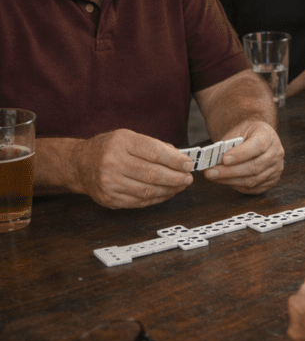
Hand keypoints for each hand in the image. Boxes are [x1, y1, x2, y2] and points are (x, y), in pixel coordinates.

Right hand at [72, 129, 193, 208]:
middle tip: (188, 178)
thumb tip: (180, 159)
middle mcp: (112, 162)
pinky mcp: (109, 199)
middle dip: (175, 178)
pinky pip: (140, 202)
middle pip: (152, 174)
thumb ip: (155, 146)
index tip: (188, 164)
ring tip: (180, 186)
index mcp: (121, 142)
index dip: (175, 160)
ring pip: (147, 191)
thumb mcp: (129, 138)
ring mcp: (109, 183)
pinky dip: (157, 198)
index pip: (154, 152)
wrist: (80, 164)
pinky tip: (166, 193)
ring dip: (169, 190)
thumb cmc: (110, 148)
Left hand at [203, 119, 283, 193]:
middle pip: (255, 166)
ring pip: (253, 180)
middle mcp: (276, 152)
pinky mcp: (272, 181)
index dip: (241, 154)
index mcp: (268, 135)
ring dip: (231, 181)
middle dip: (230, 172)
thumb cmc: (244, 135)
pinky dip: (237, 186)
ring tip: (214, 177)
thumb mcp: (236, 133)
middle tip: (210, 173)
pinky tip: (225, 181)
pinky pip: (254, 188)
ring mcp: (276, 168)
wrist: (255, 138)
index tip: (224, 159)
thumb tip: (214, 161)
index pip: (258, 146)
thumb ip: (228, 146)